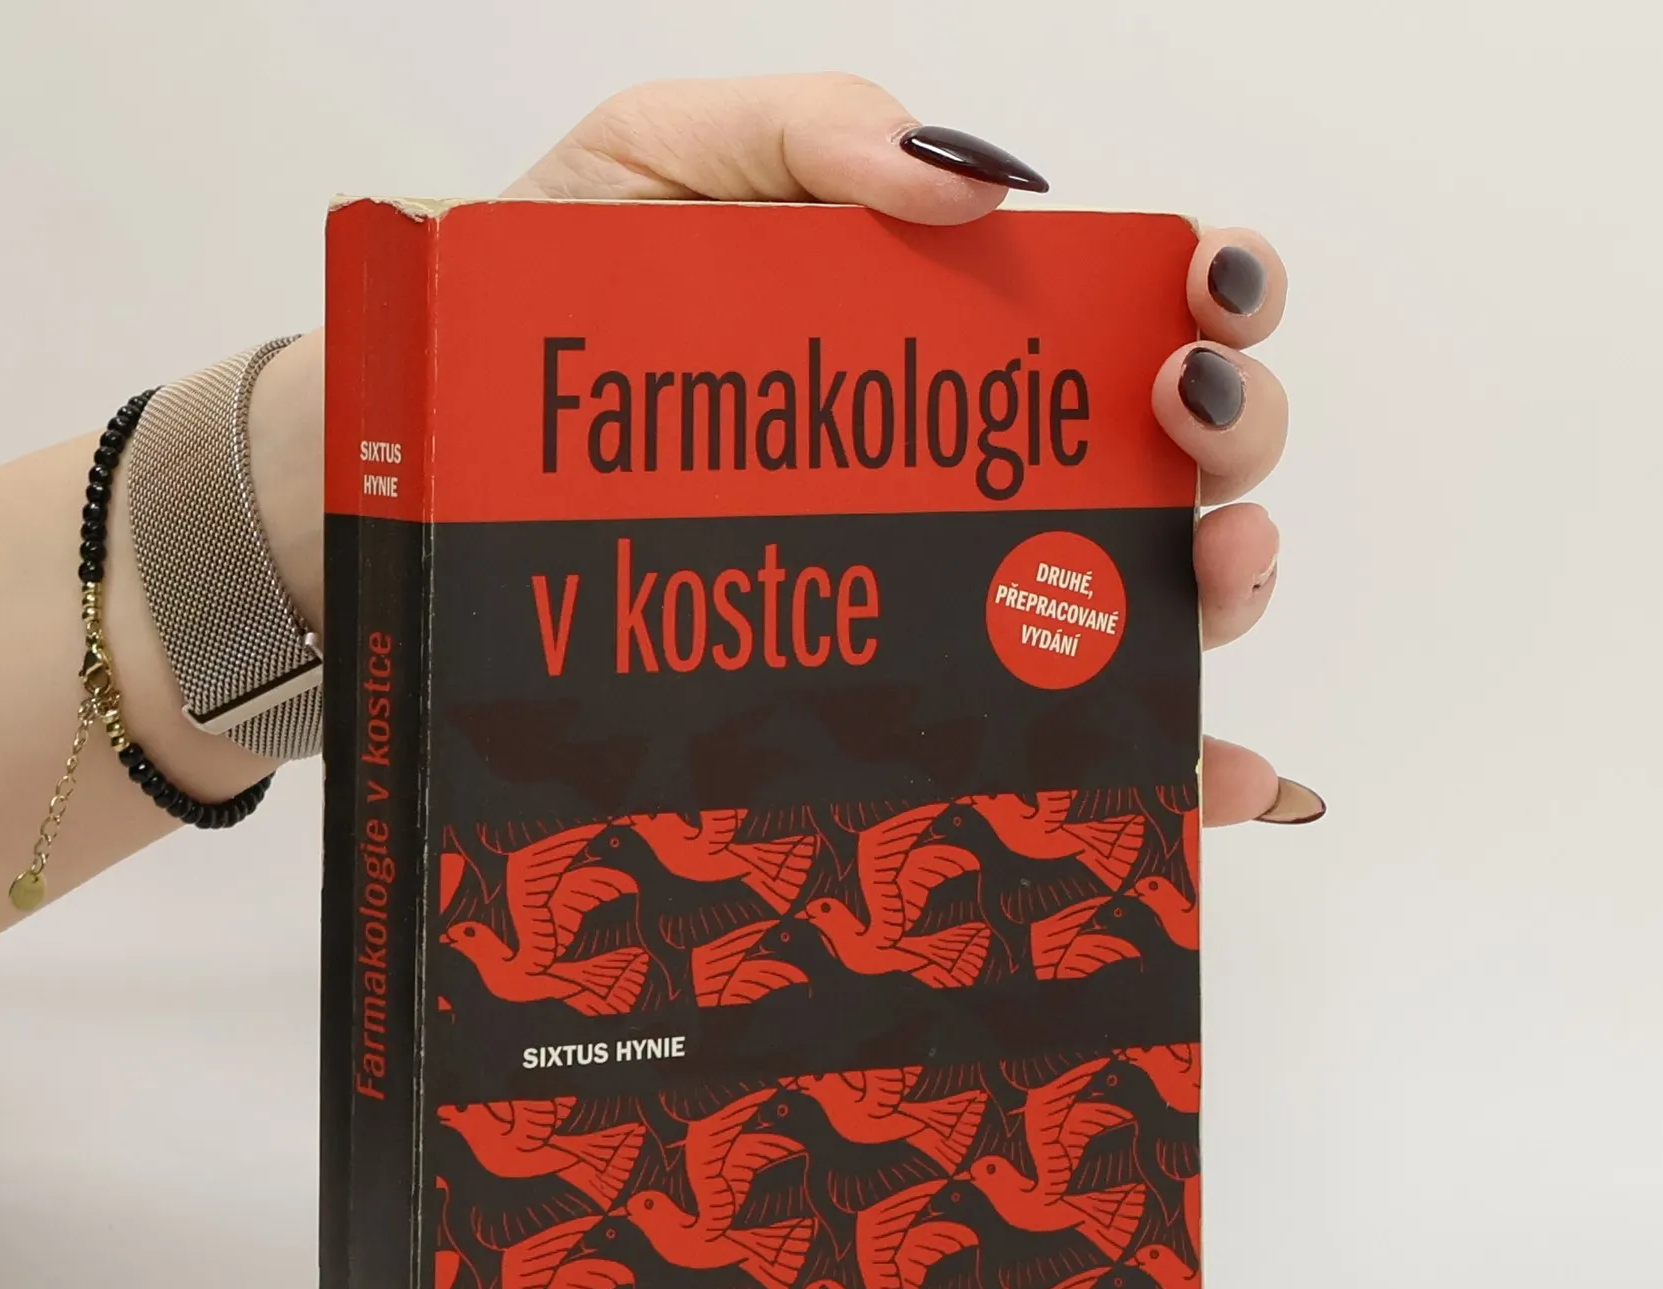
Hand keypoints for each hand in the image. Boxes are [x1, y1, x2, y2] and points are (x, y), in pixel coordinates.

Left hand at [507, 74, 1316, 826]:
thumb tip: (974, 187)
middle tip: (1181, 424)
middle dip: (1230, 438)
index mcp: (948, 325)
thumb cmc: (544, 305)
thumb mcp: (658, 158)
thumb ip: (807, 128)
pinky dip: (1160, 773)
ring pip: (1141, 606)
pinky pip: (1059, 752)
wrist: (432, 461)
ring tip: (1204, 574)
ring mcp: (946, 597)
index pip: (1125, 300)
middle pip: (1169, 456)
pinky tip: (1214, 787)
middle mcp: (973, 467)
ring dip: (1220, 594)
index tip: (1205, 298)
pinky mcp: (905, 713)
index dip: (1216, 291)